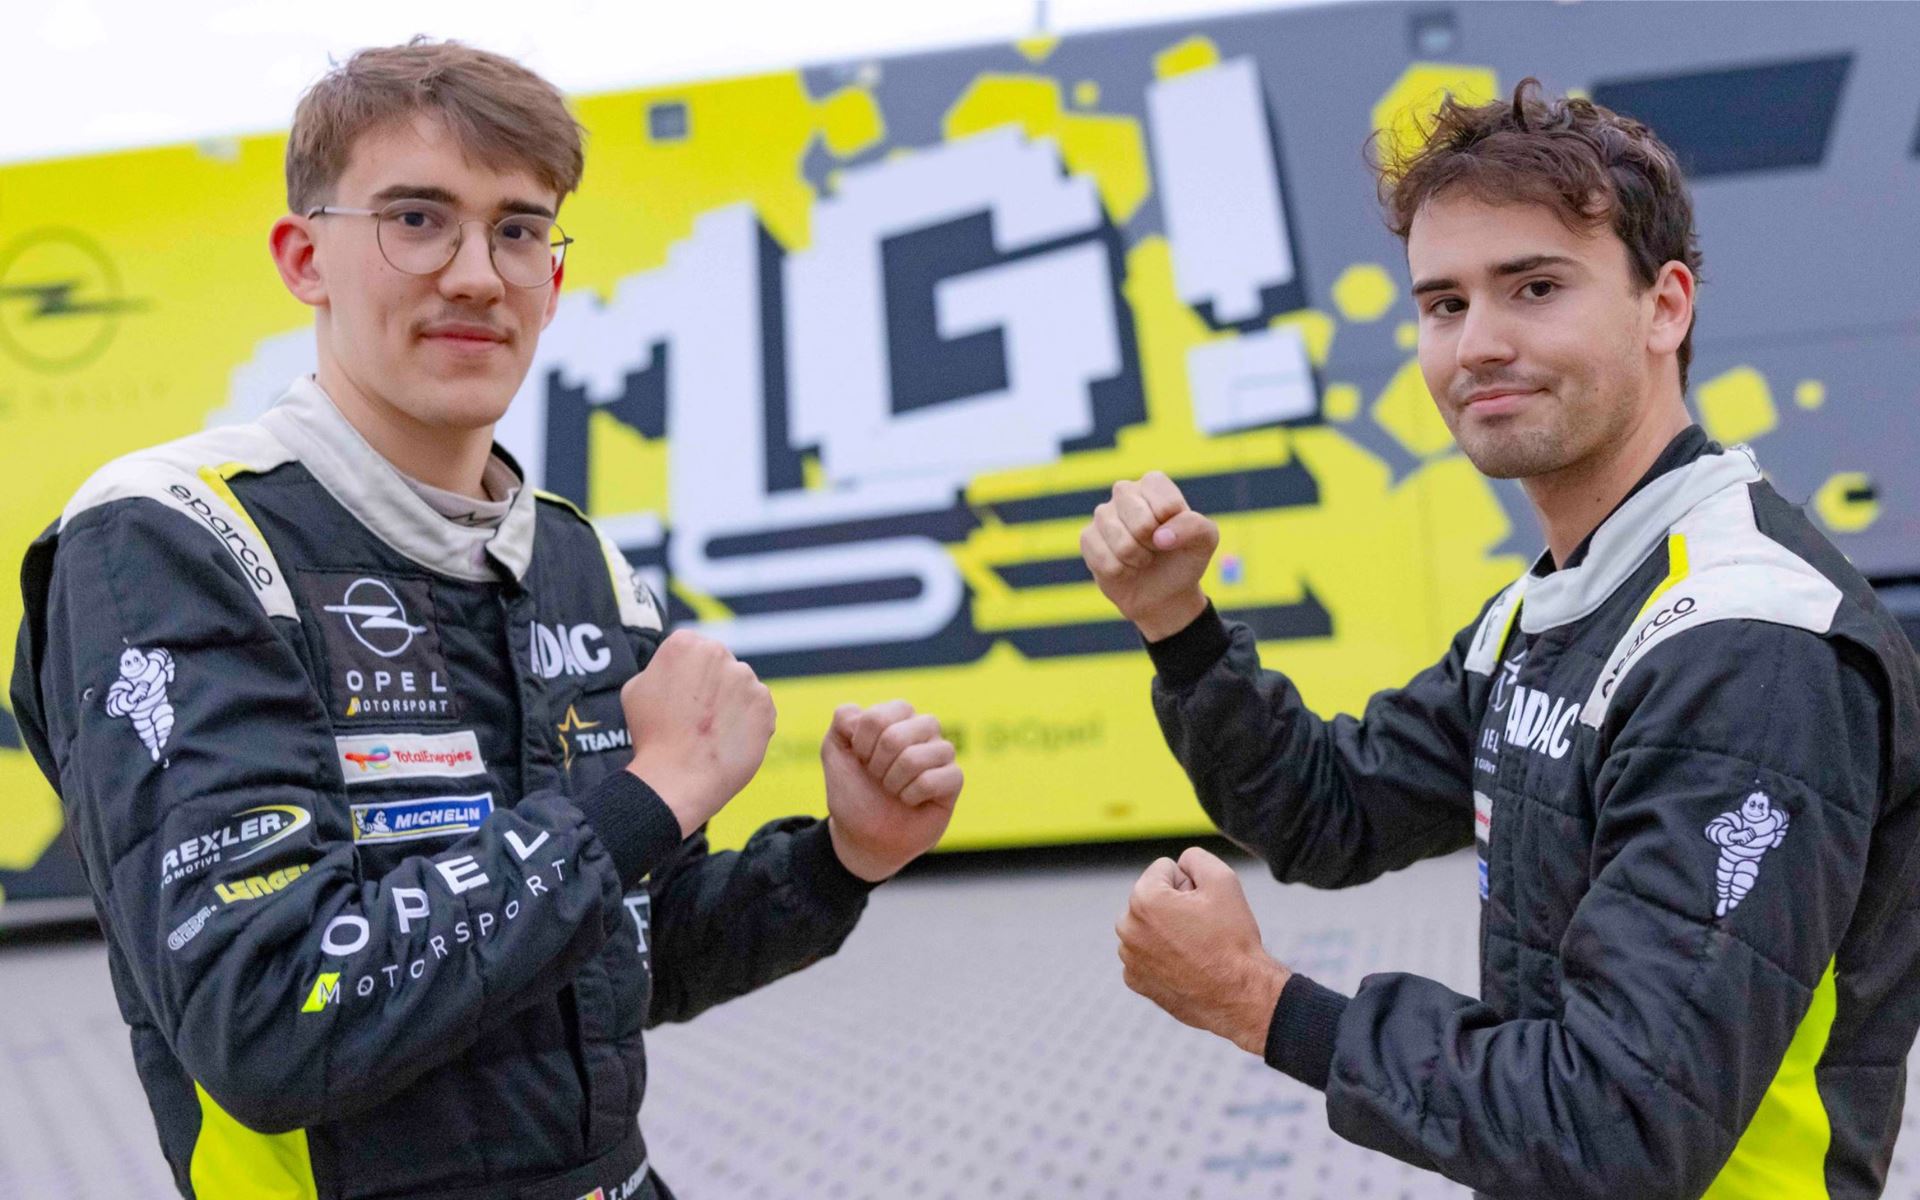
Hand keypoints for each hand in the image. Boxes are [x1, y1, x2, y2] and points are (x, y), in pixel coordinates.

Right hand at [621, 630, 775, 835]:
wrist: (678, 777)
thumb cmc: (652, 735)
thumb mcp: (636, 688)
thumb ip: (661, 669)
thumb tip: (676, 670)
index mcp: (685, 643)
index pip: (692, 649)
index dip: (684, 675)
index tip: (680, 696)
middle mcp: (719, 653)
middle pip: (719, 664)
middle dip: (711, 685)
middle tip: (696, 716)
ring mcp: (746, 679)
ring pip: (740, 686)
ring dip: (731, 702)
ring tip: (711, 732)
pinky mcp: (765, 704)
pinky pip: (758, 708)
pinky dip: (748, 721)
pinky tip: (728, 739)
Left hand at [822, 701, 962, 881]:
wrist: (865, 836)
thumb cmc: (854, 791)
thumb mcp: (834, 751)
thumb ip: (843, 719)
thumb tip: (866, 713)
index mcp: (897, 715)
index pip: (877, 717)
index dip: (862, 745)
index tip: (861, 760)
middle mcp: (923, 727)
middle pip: (895, 736)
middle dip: (877, 765)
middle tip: (878, 777)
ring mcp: (941, 752)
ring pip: (915, 758)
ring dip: (893, 782)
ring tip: (893, 790)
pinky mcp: (954, 779)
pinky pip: (933, 780)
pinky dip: (911, 796)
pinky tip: (910, 801)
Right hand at [1080, 471, 1218, 640]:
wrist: (1163, 592)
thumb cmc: (1184, 558)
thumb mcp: (1205, 540)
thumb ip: (1194, 526)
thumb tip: (1160, 537)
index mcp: (1154, 484)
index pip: (1166, 505)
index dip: (1175, 529)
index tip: (1174, 535)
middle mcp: (1125, 492)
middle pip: (1140, 522)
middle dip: (1153, 545)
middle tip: (1156, 548)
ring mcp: (1103, 514)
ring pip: (1120, 541)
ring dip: (1136, 559)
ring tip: (1141, 559)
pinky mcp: (1088, 537)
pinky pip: (1102, 557)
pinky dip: (1119, 571)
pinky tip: (1124, 568)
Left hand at [1115, 846, 1289, 1054]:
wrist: (1239, 996)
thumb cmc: (1232, 940)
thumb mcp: (1223, 881)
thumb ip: (1195, 857)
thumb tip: (1180, 862)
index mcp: (1144, 898)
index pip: (1165, 869)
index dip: (1191, 884)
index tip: (1203, 907)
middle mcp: (1127, 927)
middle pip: (1153, 897)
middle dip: (1174, 906)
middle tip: (1201, 929)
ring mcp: (1128, 957)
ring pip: (1149, 925)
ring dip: (1167, 930)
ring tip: (1195, 949)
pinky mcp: (1135, 980)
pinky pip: (1146, 953)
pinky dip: (1162, 956)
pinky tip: (1185, 967)